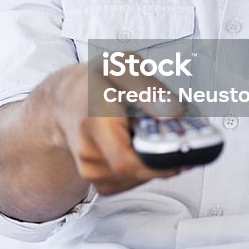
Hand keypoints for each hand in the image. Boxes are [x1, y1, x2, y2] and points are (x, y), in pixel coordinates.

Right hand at [51, 53, 182, 195]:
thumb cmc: (94, 82)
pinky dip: (146, 166)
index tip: (183, 149)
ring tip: (156, 134)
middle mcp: (89, 152)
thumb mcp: (122, 66)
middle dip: (165, 156)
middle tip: (180, 135)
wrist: (65, 101)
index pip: (126, 161)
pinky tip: (143, 145)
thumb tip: (172, 111)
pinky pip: (133, 180)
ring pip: (139, 177)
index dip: (159, 162)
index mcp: (93, 122)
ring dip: (155, 160)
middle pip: (139, 171)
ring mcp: (92, 171)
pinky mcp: (100, 181)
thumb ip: (147, 87)